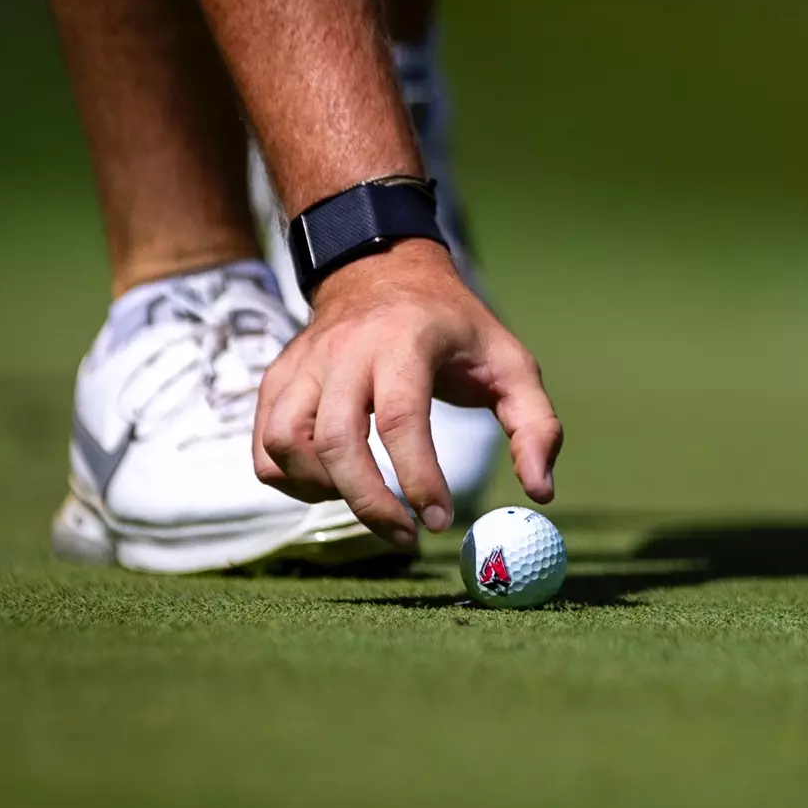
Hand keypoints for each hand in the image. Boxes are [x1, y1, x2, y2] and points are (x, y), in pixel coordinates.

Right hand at [253, 239, 561, 546]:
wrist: (384, 270)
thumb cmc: (455, 328)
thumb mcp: (511, 363)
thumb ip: (535, 426)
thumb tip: (540, 493)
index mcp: (406, 341)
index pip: (401, 418)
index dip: (420, 478)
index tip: (442, 521)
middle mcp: (346, 350)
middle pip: (336, 441)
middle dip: (370, 503)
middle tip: (406, 538)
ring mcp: (304, 365)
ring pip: (288, 444)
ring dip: (326, 491)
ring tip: (370, 501)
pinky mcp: (278, 381)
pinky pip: (267, 447)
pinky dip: (293, 480)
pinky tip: (335, 484)